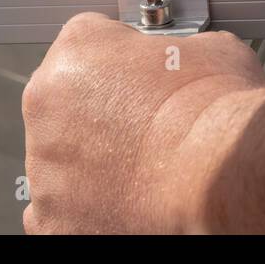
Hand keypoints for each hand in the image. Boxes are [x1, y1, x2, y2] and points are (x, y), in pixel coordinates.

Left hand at [21, 13, 264, 233]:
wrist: (219, 176)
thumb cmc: (216, 113)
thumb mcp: (209, 47)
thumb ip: (178, 49)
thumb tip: (189, 60)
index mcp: (76, 50)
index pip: (88, 44)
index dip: (122, 62)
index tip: (142, 79)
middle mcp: (46, 105)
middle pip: (65, 104)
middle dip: (99, 114)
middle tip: (144, 130)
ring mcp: (45, 167)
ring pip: (61, 161)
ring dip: (91, 163)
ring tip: (141, 170)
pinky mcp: (53, 219)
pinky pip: (60, 213)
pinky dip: (87, 211)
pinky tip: (126, 204)